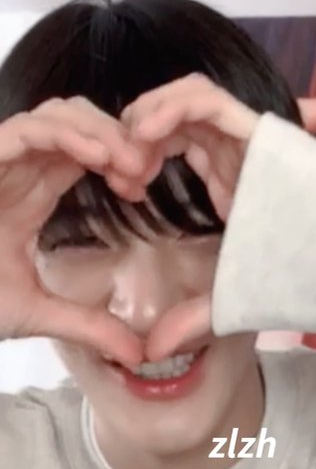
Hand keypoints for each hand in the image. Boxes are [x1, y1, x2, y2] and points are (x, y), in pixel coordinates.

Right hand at [0, 97, 154, 364]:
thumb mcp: (35, 313)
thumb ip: (87, 325)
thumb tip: (137, 353)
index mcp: (29, 193)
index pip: (83, 153)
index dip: (119, 157)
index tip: (143, 183)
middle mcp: (16, 169)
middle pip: (76, 121)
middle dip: (117, 134)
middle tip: (145, 165)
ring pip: (56, 114)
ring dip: (99, 129)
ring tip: (129, 160)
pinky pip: (26, 129)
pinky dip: (67, 134)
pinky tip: (99, 156)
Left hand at [121, 78, 315, 359]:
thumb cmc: (300, 280)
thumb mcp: (230, 298)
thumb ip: (191, 318)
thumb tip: (151, 353)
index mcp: (229, 177)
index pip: (175, 142)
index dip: (141, 157)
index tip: (125, 191)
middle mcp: (236, 151)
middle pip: (174, 115)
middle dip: (138, 134)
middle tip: (121, 169)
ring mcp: (248, 137)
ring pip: (185, 96)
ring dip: (148, 115)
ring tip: (131, 148)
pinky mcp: (258, 129)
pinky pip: (204, 98)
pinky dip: (169, 107)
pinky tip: (146, 134)